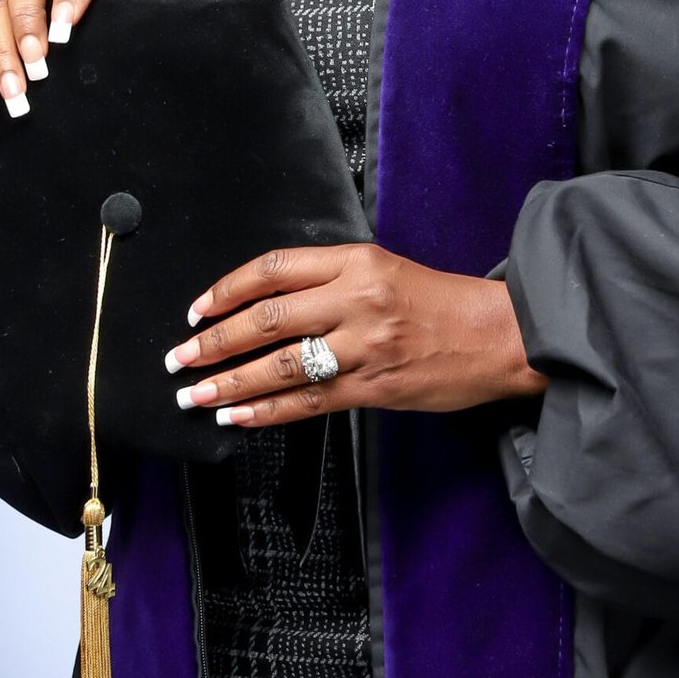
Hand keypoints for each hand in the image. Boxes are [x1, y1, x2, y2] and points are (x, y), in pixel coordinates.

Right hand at [0, 0, 116, 116]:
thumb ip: (114, 40)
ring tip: (18, 92)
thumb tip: (104, 63)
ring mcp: (7, 9)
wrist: (83, 73)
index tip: (66, 34)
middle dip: (28, 21)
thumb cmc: (101, 52)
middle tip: (38, 64)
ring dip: (2, 54)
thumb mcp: (113, 42)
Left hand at [163, 243, 549, 426]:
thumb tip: (266, 305)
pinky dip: (267, 411)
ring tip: (195, 394)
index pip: (275, 270)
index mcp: (357, 260)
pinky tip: (238, 417)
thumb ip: (332, 281)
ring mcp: (365, 346)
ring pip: (281, 365)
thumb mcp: (386, 269)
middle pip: (267, 318)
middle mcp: (357, 299)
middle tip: (178, 356)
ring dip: (229, 382)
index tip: (197, 309)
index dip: (228, 290)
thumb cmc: (441, 302)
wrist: (500, 336)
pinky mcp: (375, 387)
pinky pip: (308, 402)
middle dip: (214, 341)